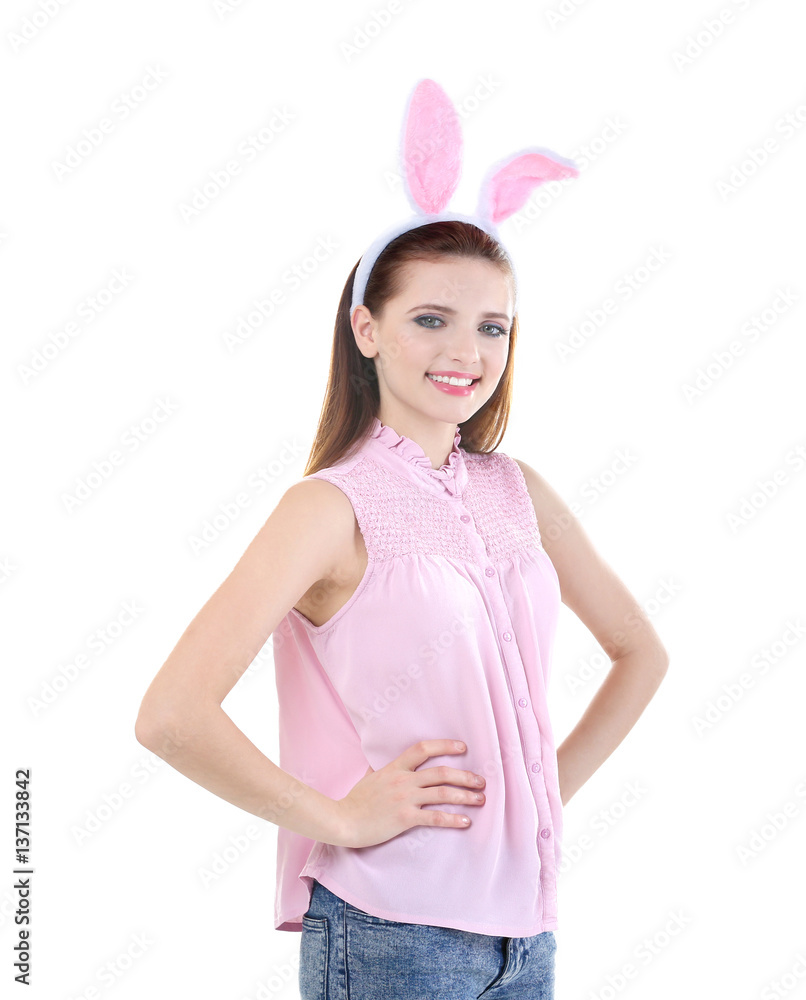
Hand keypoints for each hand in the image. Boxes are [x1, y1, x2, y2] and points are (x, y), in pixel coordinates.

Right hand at [331, 740, 485, 848]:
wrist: (343, 821)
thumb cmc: (354, 801)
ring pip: (442, 793)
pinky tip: (466, 822)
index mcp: (395, 767)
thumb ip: (380, 770)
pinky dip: (453, 819)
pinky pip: (435, 817)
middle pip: (441, 772)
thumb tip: (381, 764)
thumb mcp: (368, 778)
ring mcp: (405, 799)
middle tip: (481, 781)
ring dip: (465, 796)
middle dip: (465, 776)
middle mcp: (403, 780)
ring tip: (480, 800)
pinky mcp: (405, 818)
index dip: (445, 745)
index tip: (463, 748)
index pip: (423, 749)